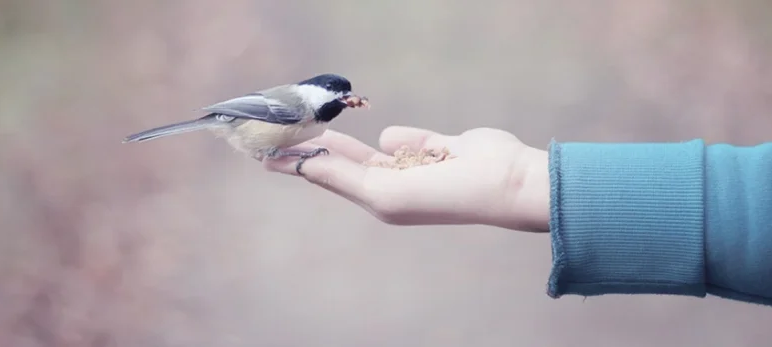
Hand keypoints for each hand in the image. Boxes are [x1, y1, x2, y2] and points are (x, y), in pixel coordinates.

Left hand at [263, 126, 549, 231]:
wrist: (503, 181)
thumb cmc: (442, 193)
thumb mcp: (385, 191)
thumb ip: (343, 175)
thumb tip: (308, 164)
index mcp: (378, 200)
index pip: (328, 177)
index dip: (299, 164)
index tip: (268, 154)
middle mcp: (393, 186)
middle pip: (343, 163)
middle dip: (314, 149)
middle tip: (285, 134)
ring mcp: (415, 167)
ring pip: (371, 149)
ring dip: (347, 141)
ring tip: (317, 128)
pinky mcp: (436, 148)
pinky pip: (407, 137)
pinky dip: (402, 136)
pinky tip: (391, 141)